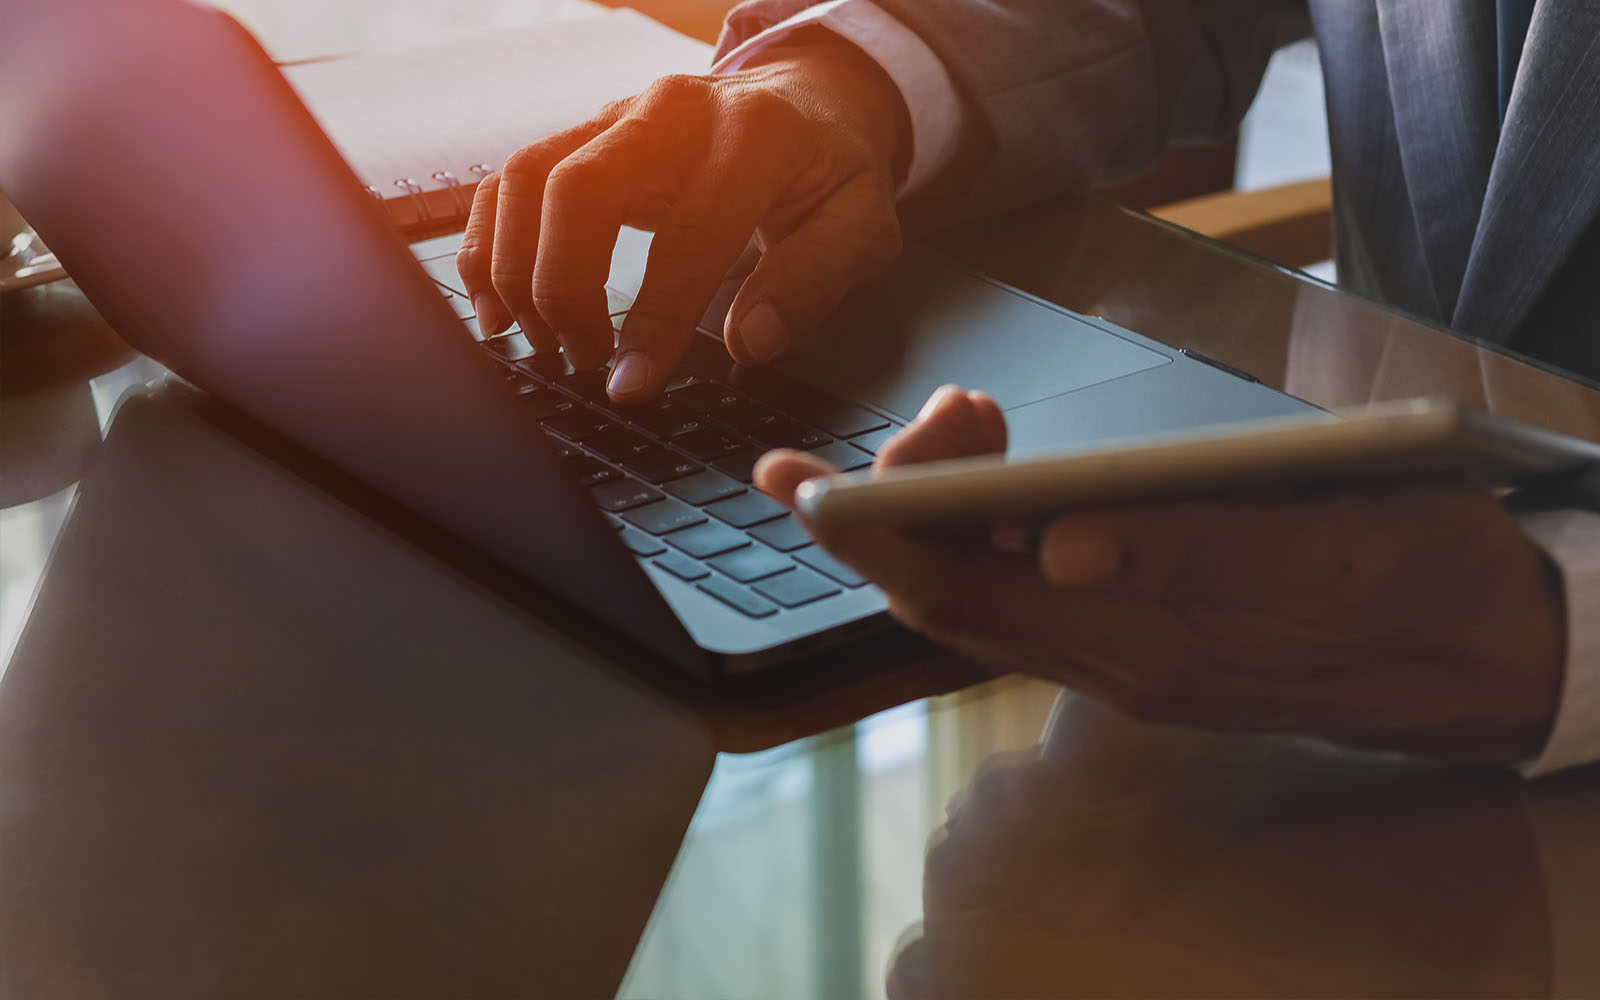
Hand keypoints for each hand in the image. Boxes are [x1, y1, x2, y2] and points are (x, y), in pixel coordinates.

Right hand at [456, 35, 908, 402]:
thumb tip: (751, 344)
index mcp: (755, 132)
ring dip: (519, 270)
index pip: (689, 232)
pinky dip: (492, 243)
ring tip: (545, 342)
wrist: (811, 102)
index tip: (629, 385)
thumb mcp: (860, 227)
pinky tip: (499, 303)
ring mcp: (620, 112)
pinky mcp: (585, 132)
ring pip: (530, 178)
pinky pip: (513, 179)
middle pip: (579, 189)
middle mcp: (674, 108)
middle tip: (583, 360)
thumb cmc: (831, 174)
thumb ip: (811, 281)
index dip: (655, 317)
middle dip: (565, 288)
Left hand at [756, 387, 1565, 763]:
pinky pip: (1033, 588)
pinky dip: (995, 524)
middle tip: (902, 424)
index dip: (872, 538)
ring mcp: (1126, 647)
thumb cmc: (1414, 583)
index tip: (800, 487)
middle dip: (894, 507)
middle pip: (952, 592)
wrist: (1483, 646)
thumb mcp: (1320, 550)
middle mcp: (1112, 655)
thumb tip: (1060, 544)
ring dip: (943, 510)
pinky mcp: (1151, 627)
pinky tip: (1003, 475)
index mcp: (1143, 638)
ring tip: (960, 421)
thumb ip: (1192, 553)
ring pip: (986, 590)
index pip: (961, 595)